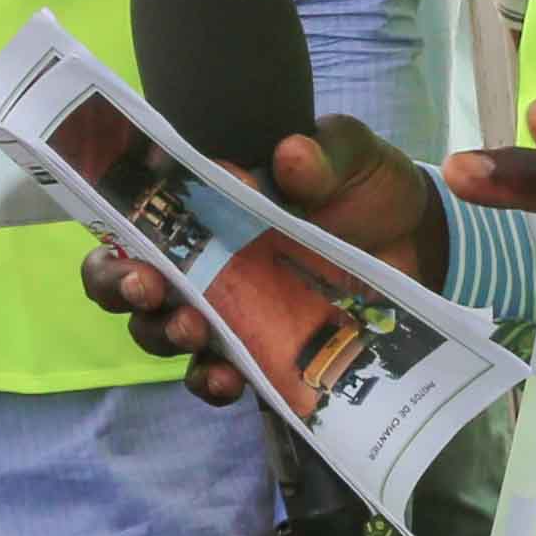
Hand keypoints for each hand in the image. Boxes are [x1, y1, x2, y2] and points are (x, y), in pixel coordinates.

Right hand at [78, 115, 447, 406]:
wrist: (421, 241)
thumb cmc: (367, 186)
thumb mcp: (349, 155)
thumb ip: (322, 154)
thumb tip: (291, 156)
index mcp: (204, 204)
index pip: (132, 219)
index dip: (114, 232)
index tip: (127, 242)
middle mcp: (200, 260)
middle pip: (128, 283)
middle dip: (123, 289)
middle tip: (150, 288)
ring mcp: (227, 310)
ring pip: (163, 333)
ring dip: (165, 335)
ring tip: (194, 330)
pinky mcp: (261, 351)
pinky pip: (218, 375)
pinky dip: (212, 381)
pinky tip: (226, 377)